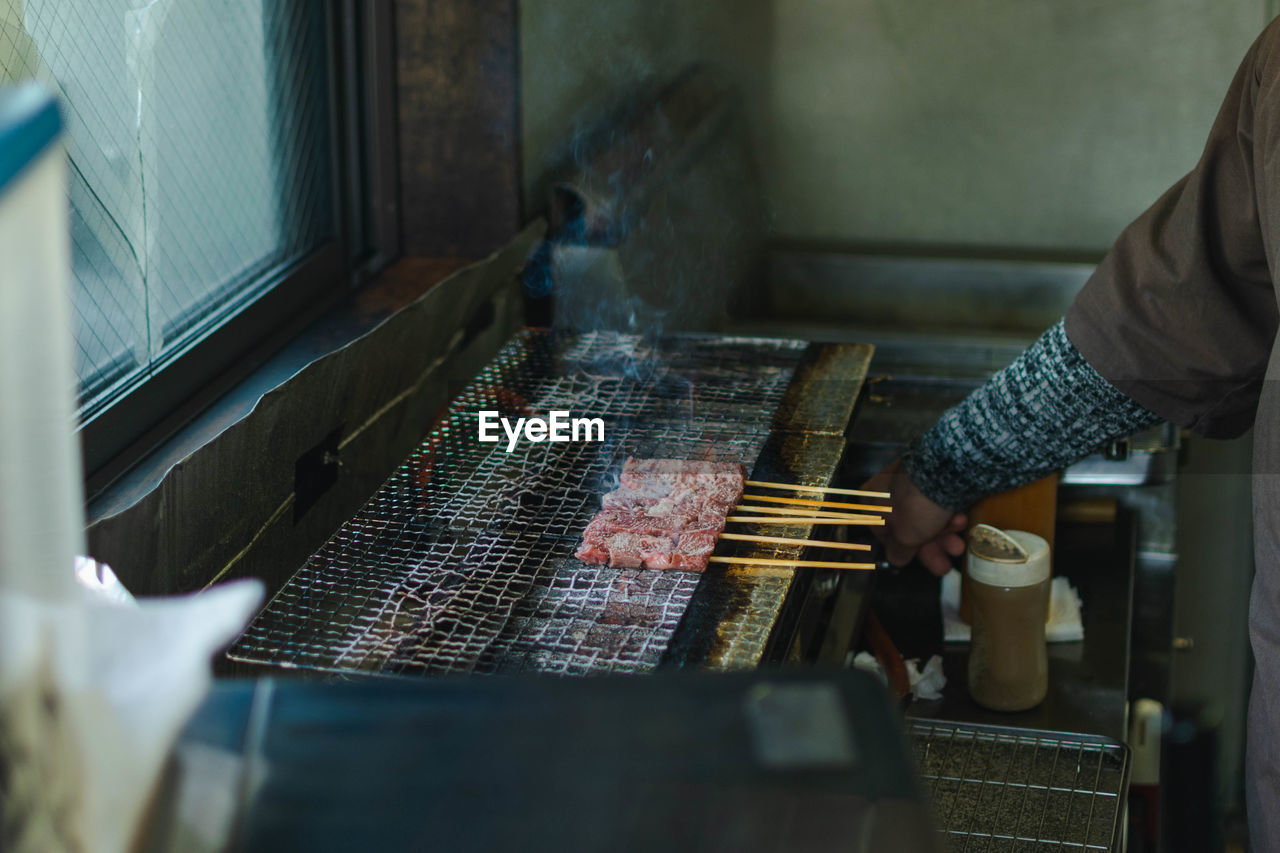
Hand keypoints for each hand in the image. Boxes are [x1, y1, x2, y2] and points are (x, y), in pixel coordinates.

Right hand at [863, 459, 967, 575]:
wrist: (947, 469)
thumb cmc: (918, 503)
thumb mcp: (907, 536)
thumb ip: (900, 551)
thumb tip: (896, 560)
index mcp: (872, 502)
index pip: (883, 534)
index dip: (904, 550)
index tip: (920, 561)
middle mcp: (887, 491)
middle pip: (909, 527)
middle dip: (930, 548)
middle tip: (945, 564)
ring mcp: (910, 482)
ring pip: (926, 517)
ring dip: (943, 535)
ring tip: (958, 545)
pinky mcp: (931, 477)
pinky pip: (937, 503)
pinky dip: (949, 516)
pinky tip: (961, 520)